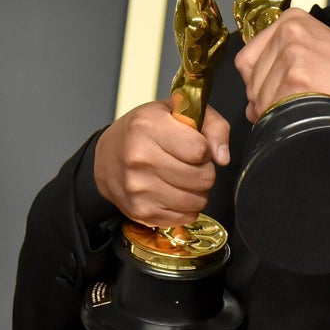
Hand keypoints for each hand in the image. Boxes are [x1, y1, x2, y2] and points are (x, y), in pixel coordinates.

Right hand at [93, 99, 230, 227]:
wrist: (107, 155)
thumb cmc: (146, 130)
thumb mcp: (179, 111)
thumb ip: (213, 126)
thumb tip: (222, 157)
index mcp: (149, 126)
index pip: (200, 149)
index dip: (205, 149)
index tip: (195, 146)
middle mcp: (140, 158)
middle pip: (202, 178)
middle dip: (204, 171)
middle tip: (190, 163)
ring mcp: (138, 188)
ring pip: (197, 201)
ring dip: (197, 191)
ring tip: (183, 177)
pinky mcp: (140, 211)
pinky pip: (184, 217)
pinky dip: (186, 207)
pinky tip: (173, 191)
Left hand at [235, 9, 329, 136]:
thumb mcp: (315, 54)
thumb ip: (278, 68)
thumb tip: (251, 104)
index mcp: (291, 20)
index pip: (247, 58)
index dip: (259, 82)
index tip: (280, 91)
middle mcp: (289, 32)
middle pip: (249, 79)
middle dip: (265, 100)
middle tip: (296, 104)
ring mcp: (292, 54)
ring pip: (258, 97)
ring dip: (275, 112)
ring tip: (307, 107)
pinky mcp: (297, 78)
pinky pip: (271, 110)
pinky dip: (284, 120)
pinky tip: (309, 114)